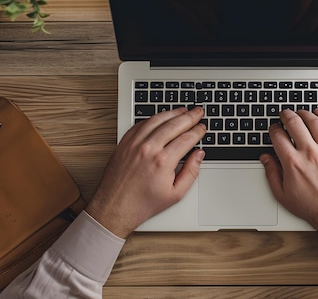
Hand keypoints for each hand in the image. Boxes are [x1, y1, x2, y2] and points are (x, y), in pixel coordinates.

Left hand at [86, 107, 205, 237]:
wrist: (115, 207)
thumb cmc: (143, 203)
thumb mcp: (175, 194)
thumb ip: (191, 172)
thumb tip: (199, 154)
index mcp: (163, 161)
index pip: (187, 138)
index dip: (198, 131)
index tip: (202, 127)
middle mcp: (148, 148)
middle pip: (174, 124)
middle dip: (189, 116)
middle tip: (198, 111)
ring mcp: (134, 143)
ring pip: (157, 119)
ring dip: (172, 112)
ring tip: (183, 110)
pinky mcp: (124, 143)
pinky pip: (141, 123)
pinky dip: (154, 118)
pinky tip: (162, 117)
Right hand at [260, 108, 317, 228]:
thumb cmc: (309, 204)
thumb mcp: (281, 194)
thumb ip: (271, 173)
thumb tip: (265, 158)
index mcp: (293, 163)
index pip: (278, 136)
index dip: (273, 128)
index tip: (274, 128)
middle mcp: (309, 153)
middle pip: (295, 123)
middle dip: (286, 115)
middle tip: (284, 114)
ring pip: (314, 121)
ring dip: (305, 113)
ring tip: (300, 112)